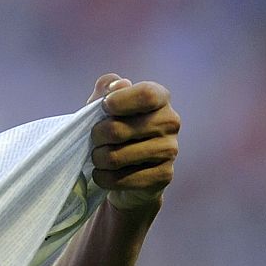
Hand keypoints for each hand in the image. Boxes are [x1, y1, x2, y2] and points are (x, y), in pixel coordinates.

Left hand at [88, 73, 180, 211]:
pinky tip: (103, 174)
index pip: (146, 95)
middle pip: (119, 130)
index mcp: (160, 97)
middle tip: (94, 139)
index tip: (104, 107)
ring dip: (98, 158)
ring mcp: (170, 150)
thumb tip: (118, 85)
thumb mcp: (106, 104)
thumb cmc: (115, 128)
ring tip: (98, 157)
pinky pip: (122, 179)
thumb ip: (107, 87)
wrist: (128, 167)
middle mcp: (171, 122)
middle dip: (96, 136)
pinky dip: (103, 178)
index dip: (119, 101)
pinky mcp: (164, 175)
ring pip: (116, 157)